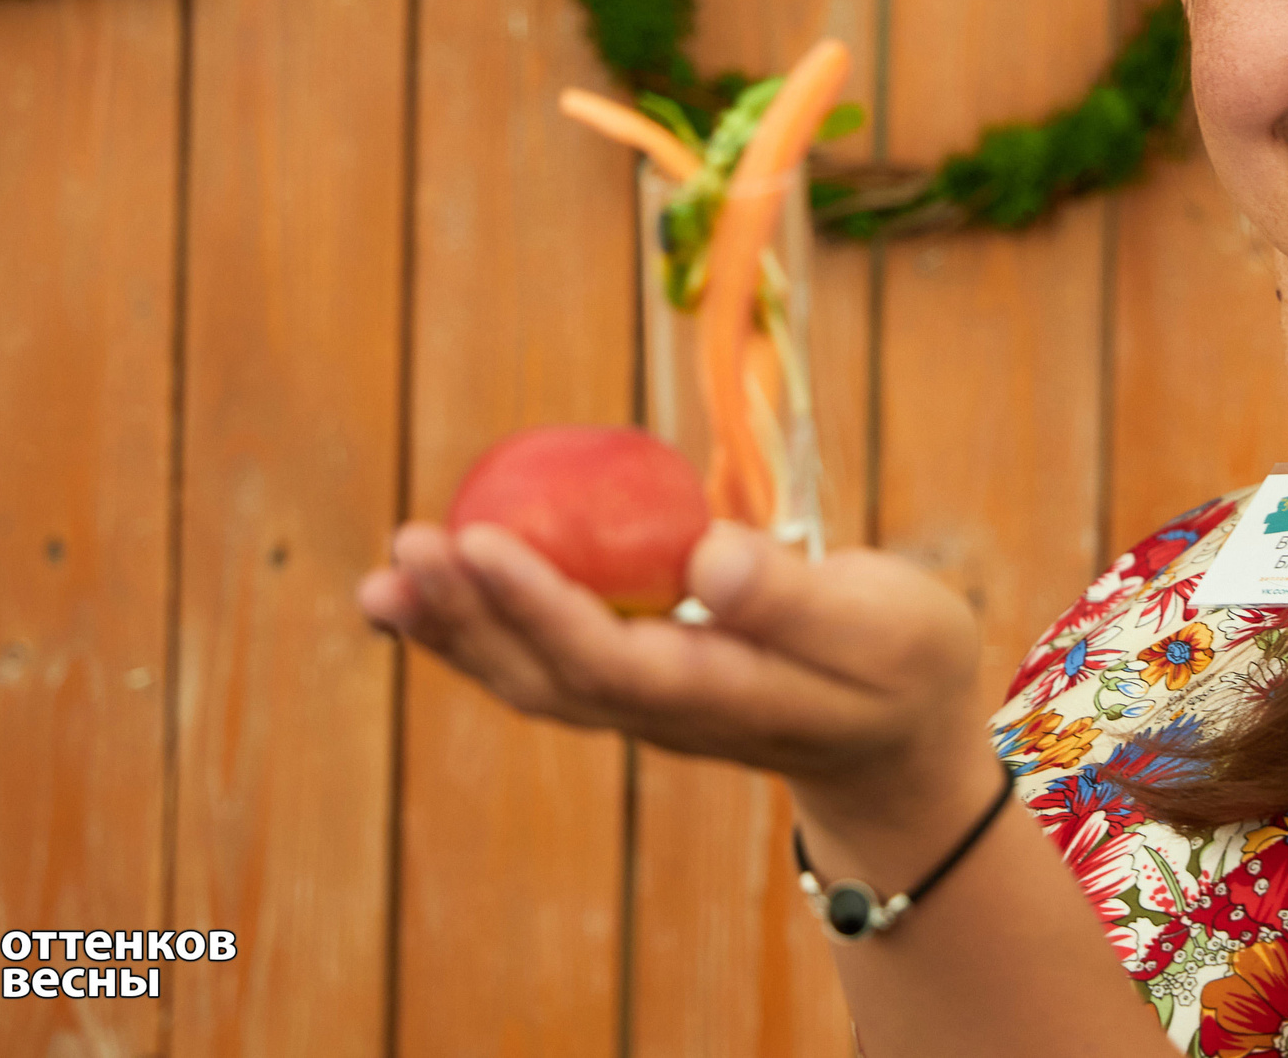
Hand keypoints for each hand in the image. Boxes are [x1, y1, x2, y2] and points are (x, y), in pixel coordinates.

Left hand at [356, 520, 989, 805]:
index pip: (608, 658)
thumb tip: (704, 554)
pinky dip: (478, 627)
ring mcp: (642, 705)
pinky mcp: (633, 682)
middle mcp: (663, 711)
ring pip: (529, 678)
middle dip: (469, 614)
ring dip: (454, 630)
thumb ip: (794, 595)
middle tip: (408, 545)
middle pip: (545, 675)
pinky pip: (540, 659)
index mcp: (721, 695)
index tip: (479, 540)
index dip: (537, 603)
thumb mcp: (879, 625)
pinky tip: (432, 590)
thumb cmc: (901, 664)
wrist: (897, 746)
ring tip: (386, 578)